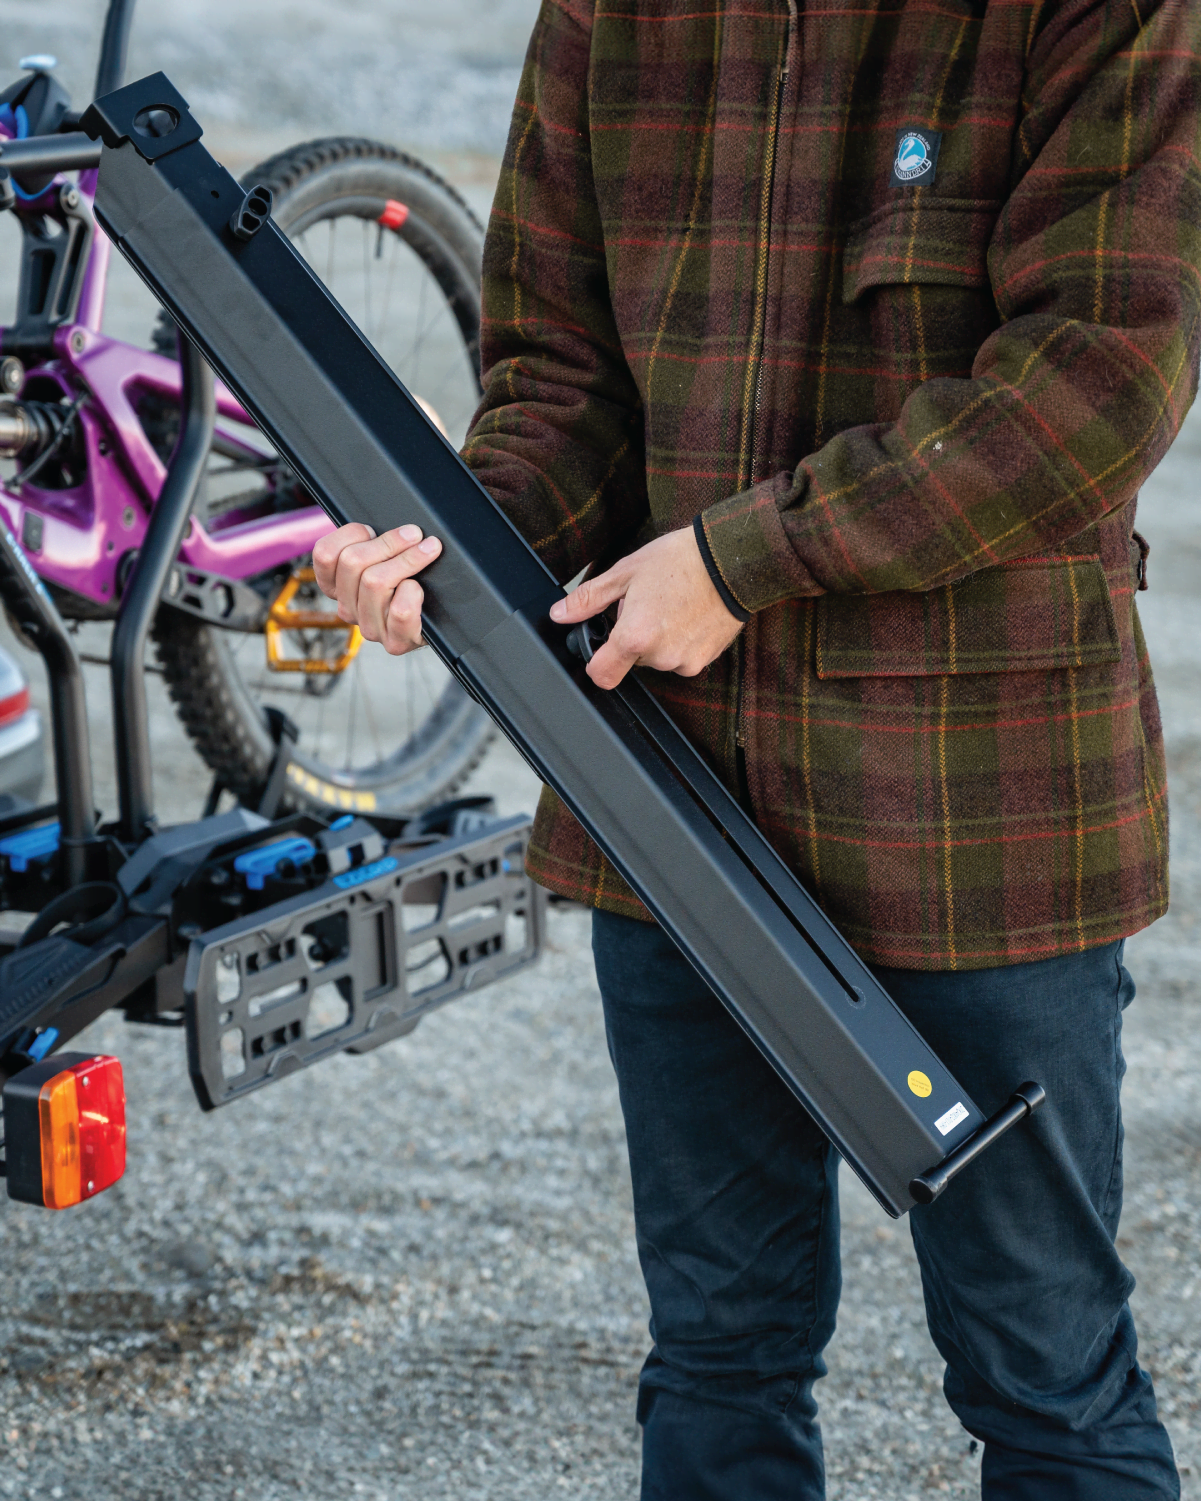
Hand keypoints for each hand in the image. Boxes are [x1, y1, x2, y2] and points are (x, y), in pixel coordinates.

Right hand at [311, 521, 441, 654]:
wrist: (440, 619)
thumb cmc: (411, 582)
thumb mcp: (386, 557)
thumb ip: (373, 542)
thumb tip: (390, 526)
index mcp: (337, 587)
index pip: (324, 554)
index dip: (351, 533)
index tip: (373, 529)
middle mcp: (348, 609)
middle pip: (352, 562)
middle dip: (389, 541)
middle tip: (414, 534)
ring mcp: (370, 628)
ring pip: (375, 582)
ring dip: (408, 560)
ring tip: (428, 550)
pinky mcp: (395, 642)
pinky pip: (399, 610)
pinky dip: (413, 592)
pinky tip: (420, 588)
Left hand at [549, 525, 744, 689]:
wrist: (731, 561)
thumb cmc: (681, 560)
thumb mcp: (626, 573)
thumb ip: (589, 599)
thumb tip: (560, 614)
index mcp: (635, 636)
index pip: (602, 676)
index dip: (597, 662)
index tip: (601, 647)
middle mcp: (660, 656)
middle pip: (631, 662)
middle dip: (633, 638)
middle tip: (647, 607)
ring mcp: (685, 661)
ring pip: (657, 659)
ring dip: (658, 641)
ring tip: (671, 607)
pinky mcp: (705, 661)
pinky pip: (680, 659)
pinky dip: (680, 643)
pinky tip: (688, 616)